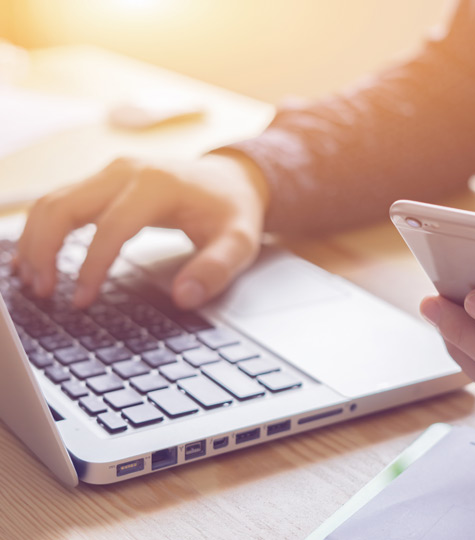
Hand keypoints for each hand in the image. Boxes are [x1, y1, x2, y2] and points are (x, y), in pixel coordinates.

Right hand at [14, 151, 268, 308]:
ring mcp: (113, 172)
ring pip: (54, 201)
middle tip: (42, 292)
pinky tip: (37, 255)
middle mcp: (127, 171)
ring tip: (33, 280)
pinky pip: (63, 200)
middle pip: (65, 206)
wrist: (232, 178)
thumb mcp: (239, 242)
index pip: (111, 228)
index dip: (91, 267)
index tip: (81, 301)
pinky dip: (45, 228)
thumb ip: (216, 269)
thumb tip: (184, 298)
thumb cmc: (233, 209)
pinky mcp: (106, 180)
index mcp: (157, 184)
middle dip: (44, 250)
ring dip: (36, 240)